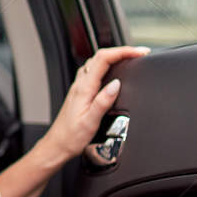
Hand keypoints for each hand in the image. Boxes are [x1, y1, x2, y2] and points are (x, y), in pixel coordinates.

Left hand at [41, 45, 149, 164]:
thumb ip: (103, 101)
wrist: (57, 146)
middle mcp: (80, 84)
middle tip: (139, 53)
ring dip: (114, 56)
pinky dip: (106, 66)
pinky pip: (93, 71)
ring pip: (96, 62)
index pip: (104, 59)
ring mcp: (79, 87)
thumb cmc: (71, 137)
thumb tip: (116, 84)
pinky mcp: (79, 93)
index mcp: (84, 88)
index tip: (139, 52)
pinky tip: (112, 72)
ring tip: (129, 58)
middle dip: (122, 51)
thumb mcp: (90, 122)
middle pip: (100, 56)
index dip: (123, 51)